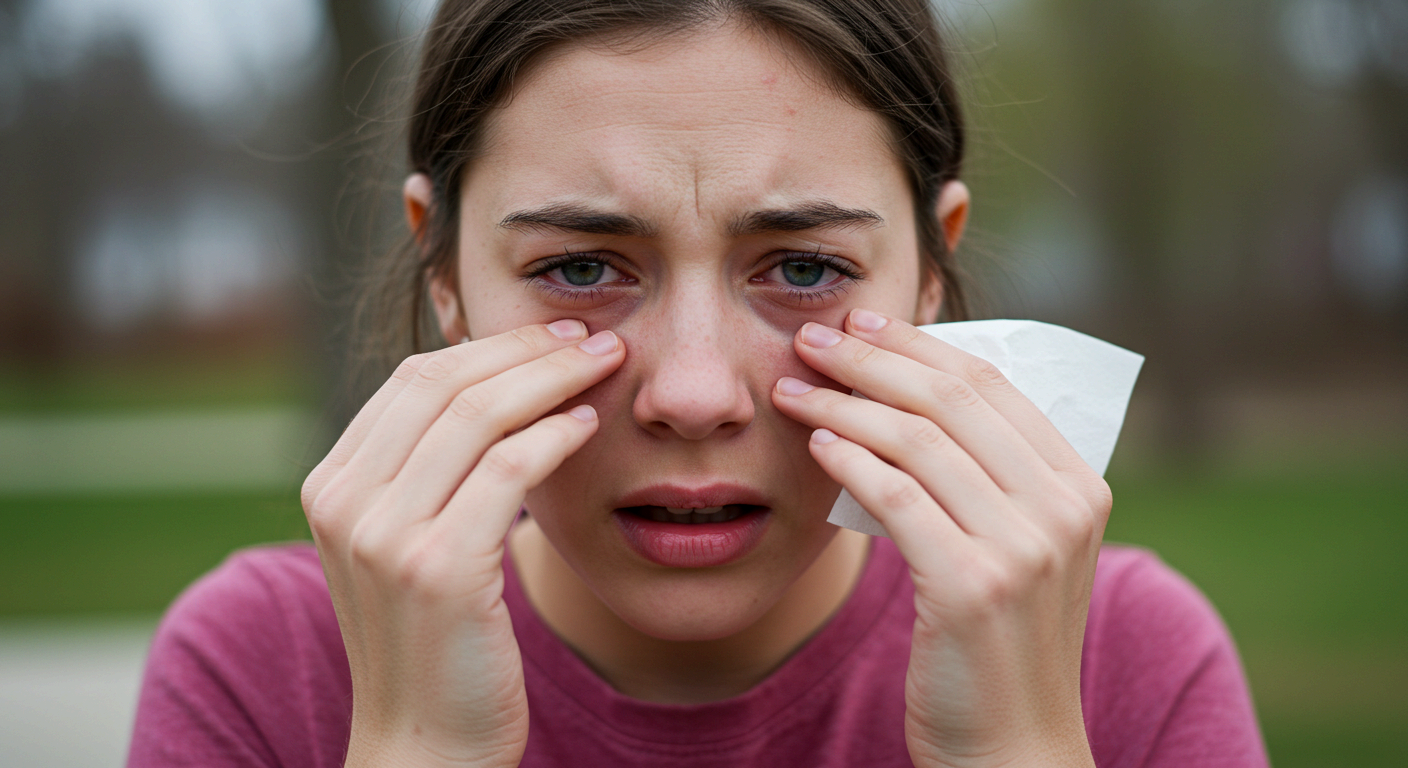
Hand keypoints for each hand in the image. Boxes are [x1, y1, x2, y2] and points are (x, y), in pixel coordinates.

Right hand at [300, 321, 624, 767]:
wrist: (425, 746)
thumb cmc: (434, 644)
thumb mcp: (408, 547)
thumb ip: (426, 474)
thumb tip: (498, 391)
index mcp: (333, 485)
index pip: (413, 380)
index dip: (490, 346)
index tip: (552, 334)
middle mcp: (346, 502)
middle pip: (444, 383)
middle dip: (527, 348)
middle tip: (591, 337)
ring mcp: (385, 535)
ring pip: (479, 415)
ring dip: (553, 378)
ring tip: (604, 365)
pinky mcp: (438, 568)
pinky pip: (507, 469)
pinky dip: (554, 435)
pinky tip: (587, 425)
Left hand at [772, 309, 1106, 767]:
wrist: (1012, 747)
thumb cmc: (996, 643)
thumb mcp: (1013, 548)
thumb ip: (985, 477)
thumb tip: (908, 397)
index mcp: (1078, 484)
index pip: (993, 383)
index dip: (919, 345)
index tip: (862, 324)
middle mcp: (1063, 507)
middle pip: (953, 398)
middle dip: (871, 360)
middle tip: (811, 340)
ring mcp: (1024, 547)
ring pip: (918, 440)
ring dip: (844, 404)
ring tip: (792, 390)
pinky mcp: (973, 587)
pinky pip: (897, 497)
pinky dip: (850, 460)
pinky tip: (815, 446)